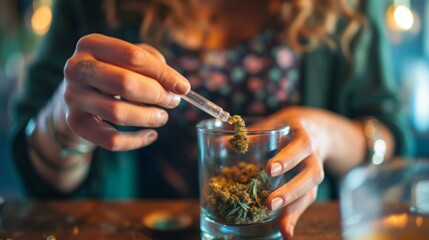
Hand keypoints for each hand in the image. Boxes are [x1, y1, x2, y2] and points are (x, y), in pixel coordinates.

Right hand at [63, 34, 189, 150]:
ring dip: (148, 117)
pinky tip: (150, 135)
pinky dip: (136, 141)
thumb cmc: (112, 71)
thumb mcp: (128, 58)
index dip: (163, 73)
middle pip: (124, 83)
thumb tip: (178, 85)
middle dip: (157, 95)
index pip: (134, 56)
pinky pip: (110, 139)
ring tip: (162, 117)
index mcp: (92, 44)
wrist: (78, 94)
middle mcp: (77, 68)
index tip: (183, 87)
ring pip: (118, 113)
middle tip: (173, 102)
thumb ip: (153, 63)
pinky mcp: (75, 123)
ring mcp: (72, 97)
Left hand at [264, 107, 334, 237]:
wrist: (316, 129)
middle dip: (291, 190)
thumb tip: (218, 143)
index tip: (270, 170)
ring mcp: (314, 172)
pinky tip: (285, 232)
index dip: (288, 158)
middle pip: (311, 174)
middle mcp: (314, 157)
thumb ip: (251, 136)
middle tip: (270, 202)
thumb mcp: (273, 125)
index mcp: (304, 136)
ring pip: (311, 192)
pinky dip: (294, 217)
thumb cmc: (287, 128)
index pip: (301, 146)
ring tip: (282, 227)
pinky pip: (306, 202)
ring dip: (294, 209)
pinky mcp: (310, 187)